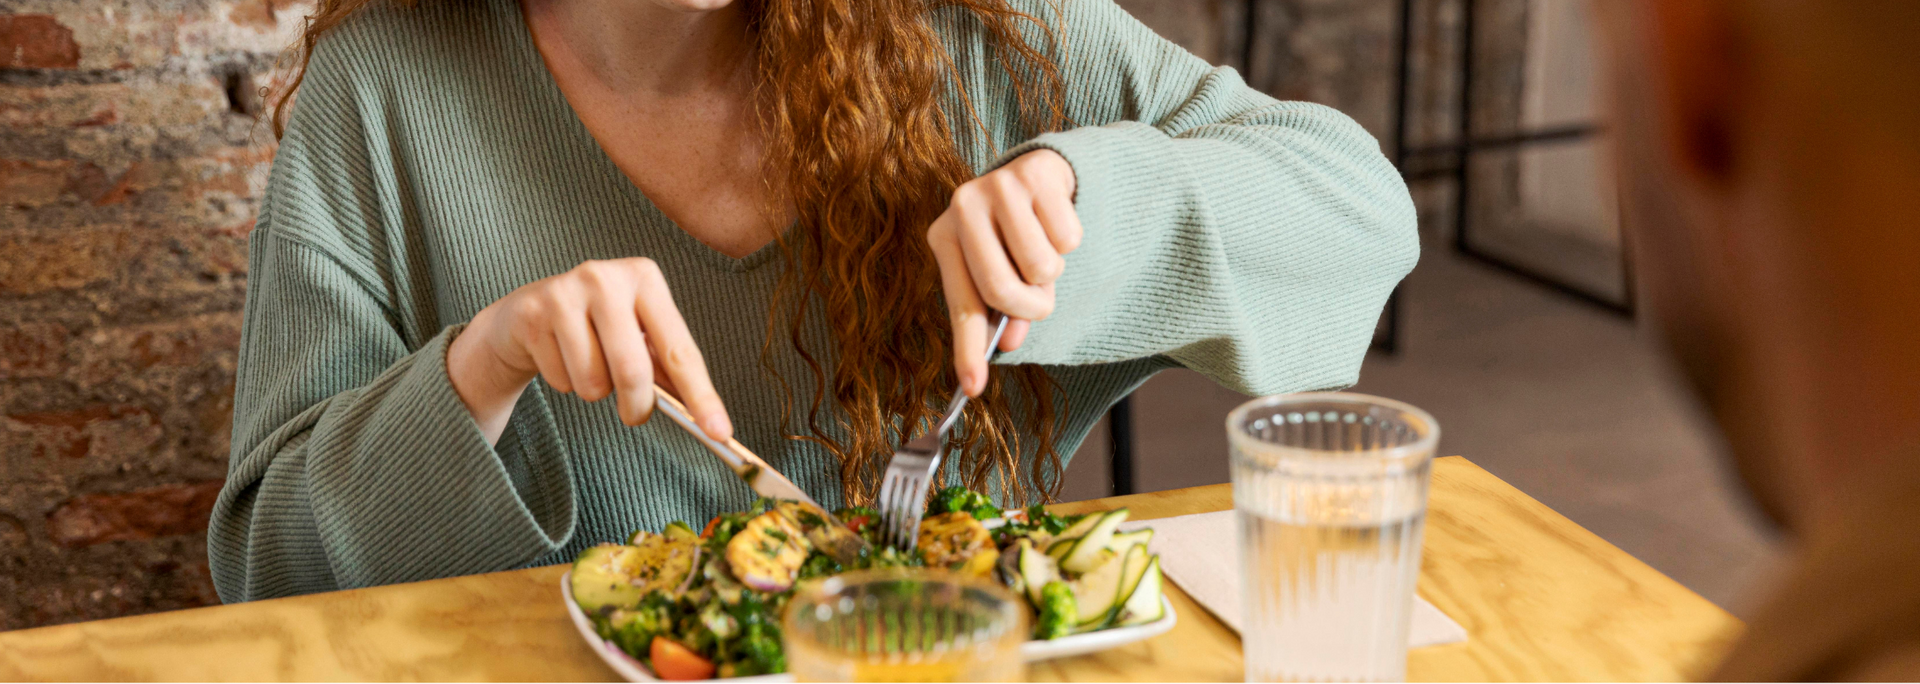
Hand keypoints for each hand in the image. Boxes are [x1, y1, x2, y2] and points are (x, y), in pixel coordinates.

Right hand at [447, 257, 730, 443]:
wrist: (527, 314)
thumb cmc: (597, 328)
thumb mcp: (637, 336)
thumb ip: (668, 369)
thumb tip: (706, 417)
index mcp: (645, 278)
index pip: (680, 349)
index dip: (702, 396)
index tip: (720, 432)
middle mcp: (606, 277)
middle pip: (633, 370)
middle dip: (636, 406)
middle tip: (634, 415)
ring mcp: (565, 292)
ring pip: (593, 381)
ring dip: (594, 391)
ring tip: (587, 366)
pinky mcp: (533, 313)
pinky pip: (561, 379)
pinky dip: (564, 383)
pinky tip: (558, 357)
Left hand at [927, 149, 1082, 395]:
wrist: (1042, 174)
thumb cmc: (1016, 234)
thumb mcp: (1003, 272)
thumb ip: (1003, 311)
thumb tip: (1010, 343)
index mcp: (944, 237)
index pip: (961, 305)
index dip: (968, 349)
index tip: (974, 387)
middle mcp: (961, 207)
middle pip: (1001, 290)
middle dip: (1031, 309)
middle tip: (1040, 305)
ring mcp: (996, 185)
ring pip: (1041, 267)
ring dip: (1054, 272)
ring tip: (1044, 247)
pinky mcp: (1034, 173)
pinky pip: (1067, 237)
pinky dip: (1070, 240)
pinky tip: (1055, 219)